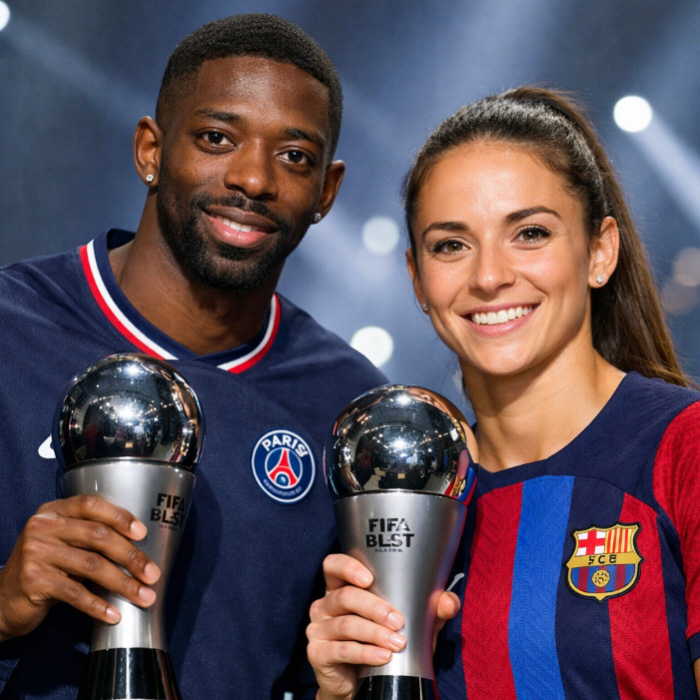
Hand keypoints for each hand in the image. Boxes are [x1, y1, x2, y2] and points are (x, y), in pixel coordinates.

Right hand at [0, 495, 160, 640]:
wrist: (4, 600)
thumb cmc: (47, 568)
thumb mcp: (65, 543)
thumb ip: (91, 536)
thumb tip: (139, 547)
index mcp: (55, 511)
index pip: (92, 505)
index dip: (120, 517)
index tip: (142, 533)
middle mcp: (43, 526)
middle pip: (98, 536)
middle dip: (131, 556)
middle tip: (152, 574)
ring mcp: (36, 552)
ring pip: (91, 565)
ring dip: (123, 583)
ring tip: (144, 596)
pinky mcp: (33, 581)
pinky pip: (75, 593)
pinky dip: (98, 605)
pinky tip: (114, 614)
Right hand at [307, 553, 459, 699]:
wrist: (364, 685)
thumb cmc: (383, 643)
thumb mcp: (409, 623)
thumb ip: (429, 609)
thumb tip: (449, 601)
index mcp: (340, 589)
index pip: (333, 565)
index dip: (347, 567)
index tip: (370, 578)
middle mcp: (325, 605)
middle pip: (344, 596)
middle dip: (374, 607)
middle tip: (398, 621)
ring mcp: (318, 630)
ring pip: (345, 624)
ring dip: (374, 633)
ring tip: (397, 643)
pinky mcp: (318, 654)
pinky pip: (341, 650)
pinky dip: (365, 652)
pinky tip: (383, 657)